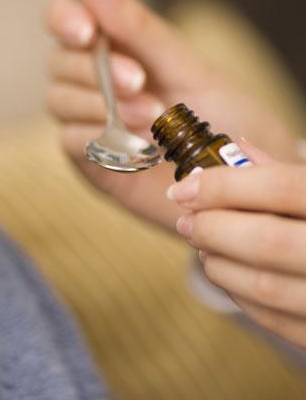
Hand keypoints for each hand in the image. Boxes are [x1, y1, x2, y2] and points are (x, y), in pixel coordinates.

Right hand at [45, 0, 296, 228]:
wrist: (236, 178)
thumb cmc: (217, 115)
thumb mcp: (185, 65)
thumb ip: (135, 26)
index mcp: (114, 47)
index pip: (63, 18)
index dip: (64, 19)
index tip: (88, 32)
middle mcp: (92, 81)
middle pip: (57, 62)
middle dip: (95, 70)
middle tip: (140, 82)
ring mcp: (87, 120)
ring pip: (57, 100)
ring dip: (100, 106)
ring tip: (150, 119)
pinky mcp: (88, 158)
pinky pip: (69, 140)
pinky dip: (99, 139)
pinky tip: (137, 147)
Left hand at [168, 140, 305, 347]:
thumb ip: (288, 174)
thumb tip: (234, 150)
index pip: (281, 186)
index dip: (223, 186)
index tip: (183, 190)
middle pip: (267, 239)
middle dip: (212, 229)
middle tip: (187, 222)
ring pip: (265, 285)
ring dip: (219, 265)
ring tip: (204, 248)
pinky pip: (275, 320)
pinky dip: (240, 295)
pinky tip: (230, 274)